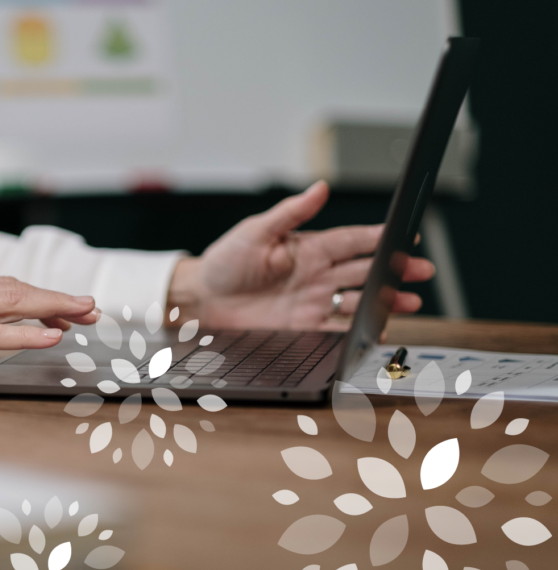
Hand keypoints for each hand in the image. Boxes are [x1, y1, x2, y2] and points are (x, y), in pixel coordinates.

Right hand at [0, 277, 98, 380]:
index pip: (6, 286)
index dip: (40, 295)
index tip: (67, 307)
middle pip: (19, 289)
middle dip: (58, 298)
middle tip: (92, 309)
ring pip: (15, 302)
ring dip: (55, 307)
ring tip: (85, 315)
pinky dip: (28, 333)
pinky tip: (53, 336)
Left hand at [167, 181, 435, 330]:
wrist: (201, 299)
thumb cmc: (224, 261)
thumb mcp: (255, 231)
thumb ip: (289, 212)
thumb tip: (319, 188)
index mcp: (307, 248)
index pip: (351, 240)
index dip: (378, 238)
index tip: (406, 235)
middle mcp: (315, 274)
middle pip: (364, 270)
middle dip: (395, 269)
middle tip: (421, 269)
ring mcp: (311, 301)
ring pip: (357, 299)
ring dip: (384, 299)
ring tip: (410, 300)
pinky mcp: (302, 326)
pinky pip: (337, 328)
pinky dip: (358, 329)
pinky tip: (377, 326)